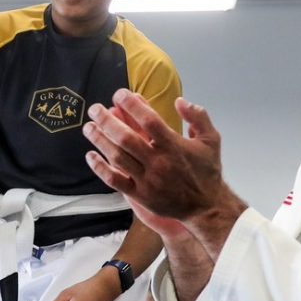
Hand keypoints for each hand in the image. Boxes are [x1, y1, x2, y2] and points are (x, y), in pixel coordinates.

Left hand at [84, 91, 227, 223]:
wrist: (206, 207)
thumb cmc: (207, 172)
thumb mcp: (212, 139)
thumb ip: (198, 116)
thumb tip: (178, 101)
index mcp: (174, 146)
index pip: (149, 120)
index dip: (132, 105)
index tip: (119, 94)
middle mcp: (158, 162)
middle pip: (127, 138)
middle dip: (107, 121)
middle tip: (94, 109)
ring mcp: (147, 180)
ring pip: (118, 157)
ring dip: (100, 141)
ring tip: (88, 127)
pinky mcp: (141, 195)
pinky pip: (115, 181)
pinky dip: (101, 168)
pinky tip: (90, 156)